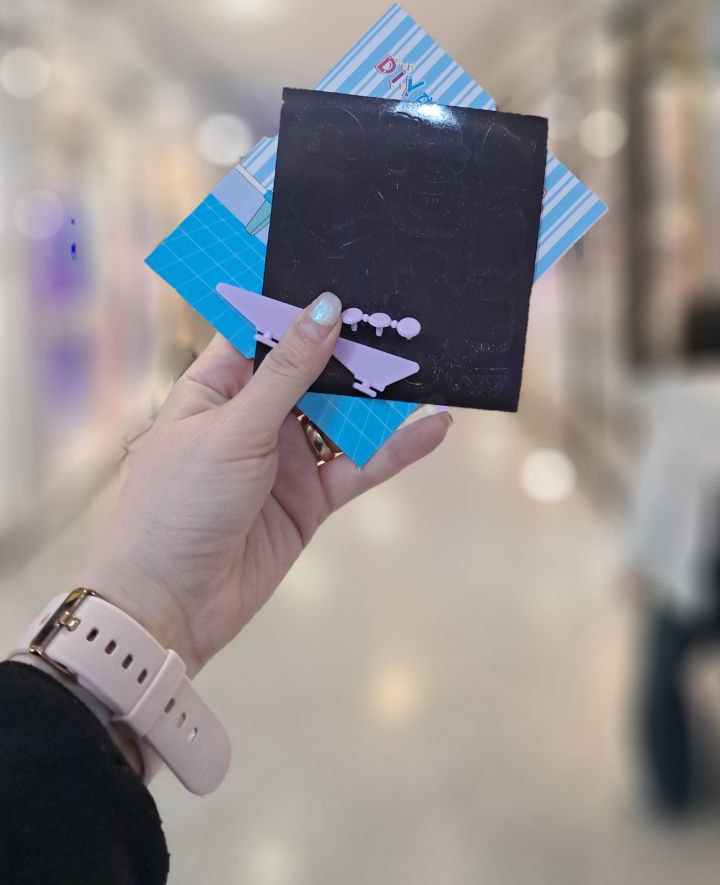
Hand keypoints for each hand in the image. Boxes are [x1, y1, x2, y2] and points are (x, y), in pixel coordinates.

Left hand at [86, 293, 451, 676]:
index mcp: (217, 387)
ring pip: (342, 416)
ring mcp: (285, 458)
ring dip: (380, 397)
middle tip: (405, 317)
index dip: (302, 308)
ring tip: (431, 363)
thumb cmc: (180, 505)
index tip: (349, 278)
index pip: (263, 332)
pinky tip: (434, 427)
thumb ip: (287, 372)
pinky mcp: (311, 499)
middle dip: (353, 350)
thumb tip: (325, 308)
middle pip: (313, 371)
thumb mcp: (234, 429)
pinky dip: (395, 448)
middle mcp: (253, 416)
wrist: (171, 606)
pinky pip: (359, 465)